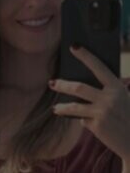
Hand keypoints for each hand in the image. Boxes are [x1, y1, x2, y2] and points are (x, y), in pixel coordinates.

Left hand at [49, 45, 129, 161]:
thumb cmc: (127, 117)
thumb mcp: (122, 99)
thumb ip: (105, 93)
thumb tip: (80, 91)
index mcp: (117, 87)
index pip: (98, 67)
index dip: (85, 56)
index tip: (74, 46)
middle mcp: (109, 98)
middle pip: (79, 88)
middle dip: (63, 85)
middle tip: (52, 83)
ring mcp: (102, 112)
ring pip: (75, 107)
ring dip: (62, 107)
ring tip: (55, 108)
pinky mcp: (97, 126)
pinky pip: (83, 120)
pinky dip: (84, 121)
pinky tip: (88, 123)